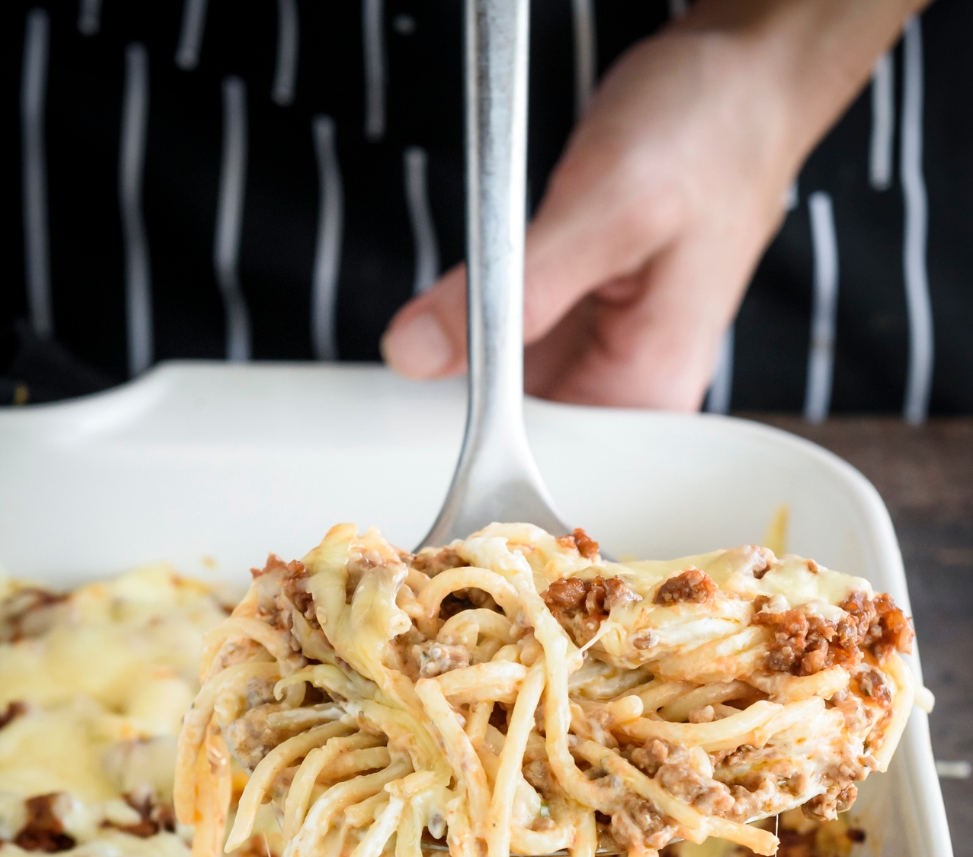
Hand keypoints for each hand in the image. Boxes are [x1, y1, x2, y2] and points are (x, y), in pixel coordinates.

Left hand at [381, 0, 923, 409]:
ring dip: (466, 365)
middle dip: (459, 410)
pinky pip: (511, 350)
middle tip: (416, 364)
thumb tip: (416, 351)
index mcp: (650, 396)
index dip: (471, 460)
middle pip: (518, 441)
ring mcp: (603, 358)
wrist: (746, 80)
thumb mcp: (608, 206)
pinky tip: (469, 307)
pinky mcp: (581, 323)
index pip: (544, 471)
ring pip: (504, 395)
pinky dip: (482, 329)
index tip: (416, 426)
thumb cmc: (708, 133)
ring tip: (450, 323)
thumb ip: (516, 289)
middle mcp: (628, 392)